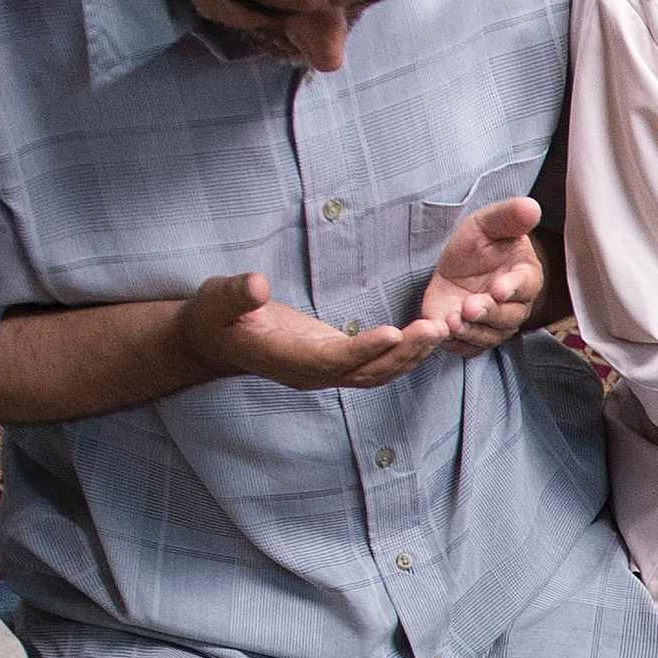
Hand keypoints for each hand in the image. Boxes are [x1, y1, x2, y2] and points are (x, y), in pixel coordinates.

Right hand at [177, 270, 446, 390]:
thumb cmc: (214, 317)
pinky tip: (428, 335)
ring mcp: (326, 372)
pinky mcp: (336, 362)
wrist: (214, 340)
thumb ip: (235, 294)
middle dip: (404, 353)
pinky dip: (404, 353)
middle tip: (438, 327)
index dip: (364, 349)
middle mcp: (312, 373)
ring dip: (412, 355)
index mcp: (286, 359)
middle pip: (366, 372)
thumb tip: (256, 284)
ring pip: (378, 373)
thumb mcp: (216, 300)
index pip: (332, 359)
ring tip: (443, 329)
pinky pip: (377, 366)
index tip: (395, 331)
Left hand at [415, 195, 547, 350]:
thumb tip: (532, 206)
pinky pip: (469, 348)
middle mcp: (514, 306)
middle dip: (488, 313)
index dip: (513, 288)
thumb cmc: (479, 244)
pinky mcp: (472, 338)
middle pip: (508, 317)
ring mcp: (495, 326)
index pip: (525, 285)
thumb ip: (509, 217)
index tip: (499, 289)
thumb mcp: (488, 223)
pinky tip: (441, 333)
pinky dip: (456, 344)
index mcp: (524, 275)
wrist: (458, 267)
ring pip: (489, 335)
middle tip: (469, 306)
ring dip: (471, 331)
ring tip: (451, 321)